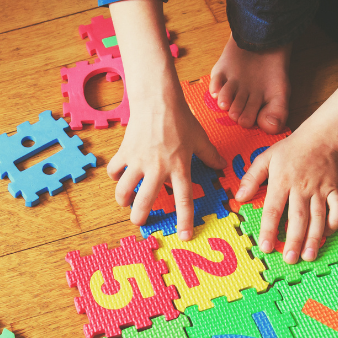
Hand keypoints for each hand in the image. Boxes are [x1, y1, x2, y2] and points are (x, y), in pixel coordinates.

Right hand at [108, 70, 225, 240]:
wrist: (157, 100)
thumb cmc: (180, 119)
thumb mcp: (199, 138)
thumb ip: (210, 155)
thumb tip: (221, 166)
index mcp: (179, 167)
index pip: (183, 199)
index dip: (184, 220)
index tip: (184, 236)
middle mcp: (157, 168)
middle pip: (145, 201)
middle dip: (140, 216)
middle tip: (139, 222)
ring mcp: (138, 161)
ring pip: (124, 189)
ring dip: (123, 200)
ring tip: (126, 204)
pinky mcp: (125, 152)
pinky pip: (115, 170)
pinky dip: (115, 176)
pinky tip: (119, 177)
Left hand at [209, 40, 290, 132]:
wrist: (265, 41)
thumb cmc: (275, 69)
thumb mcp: (282, 91)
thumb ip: (279, 111)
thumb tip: (270, 129)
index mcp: (254, 106)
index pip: (249, 120)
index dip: (249, 119)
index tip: (252, 118)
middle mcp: (241, 98)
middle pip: (235, 111)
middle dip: (236, 112)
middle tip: (237, 112)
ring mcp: (230, 86)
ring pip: (224, 99)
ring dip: (225, 101)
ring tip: (226, 103)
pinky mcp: (220, 74)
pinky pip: (214, 84)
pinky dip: (215, 88)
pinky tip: (218, 91)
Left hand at [235, 125, 337, 263]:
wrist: (321, 137)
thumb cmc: (290, 149)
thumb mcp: (265, 158)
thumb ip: (251, 178)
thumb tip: (239, 197)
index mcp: (282, 181)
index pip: (274, 210)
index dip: (269, 230)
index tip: (266, 247)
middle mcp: (301, 187)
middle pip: (298, 217)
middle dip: (294, 240)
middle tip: (289, 259)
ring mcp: (320, 189)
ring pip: (318, 217)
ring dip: (314, 238)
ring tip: (308, 256)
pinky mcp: (335, 189)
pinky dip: (335, 222)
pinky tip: (328, 234)